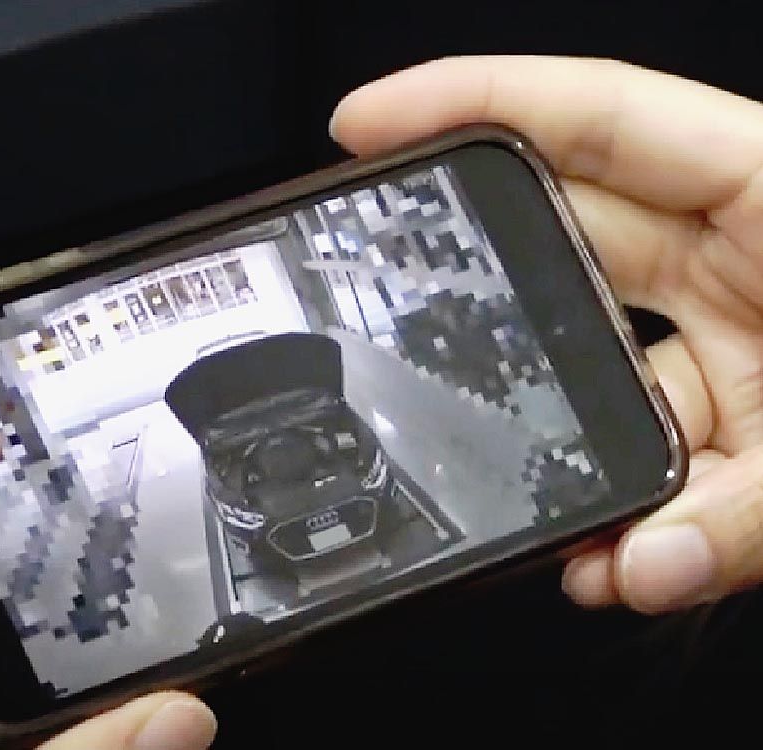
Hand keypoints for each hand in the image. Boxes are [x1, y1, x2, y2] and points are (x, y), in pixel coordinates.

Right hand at [330, 55, 762, 615]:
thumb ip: (762, 508)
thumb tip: (640, 565)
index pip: (596, 120)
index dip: (471, 103)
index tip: (368, 125)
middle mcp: (751, 249)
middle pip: (572, 232)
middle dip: (478, 281)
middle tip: (385, 305)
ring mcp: (746, 329)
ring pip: (606, 365)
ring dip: (565, 437)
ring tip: (546, 510)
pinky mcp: (753, 406)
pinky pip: (657, 439)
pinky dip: (630, 500)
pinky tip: (621, 553)